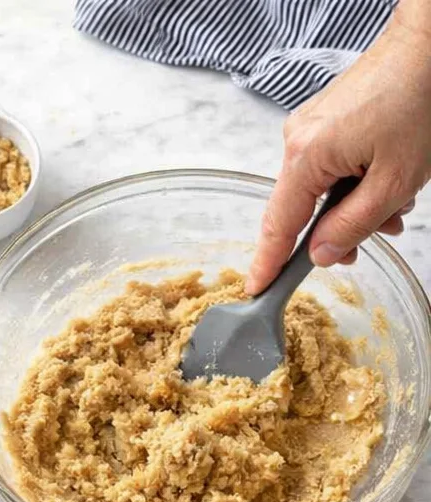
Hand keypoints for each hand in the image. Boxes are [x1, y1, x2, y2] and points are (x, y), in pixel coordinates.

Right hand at [247, 3, 430, 293]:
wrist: (430, 44)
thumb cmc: (419, 99)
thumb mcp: (393, 181)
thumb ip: (352, 226)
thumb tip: (321, 254)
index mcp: (306, 156)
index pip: (278, 226)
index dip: (268, 264)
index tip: (256, 290)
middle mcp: (298, 140)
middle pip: (302, 210)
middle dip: (338, 230)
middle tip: (375, 238)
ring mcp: (309, 127)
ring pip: (321, 189)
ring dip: (356, 205)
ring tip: (397, 205)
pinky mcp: (324, 119)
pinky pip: (329, 166)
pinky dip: (355, 181)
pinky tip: (388, 180)